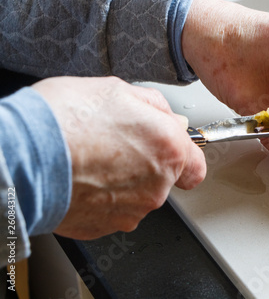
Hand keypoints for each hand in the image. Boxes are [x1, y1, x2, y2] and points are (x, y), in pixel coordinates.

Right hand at [33, 77, 205, 238]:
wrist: (23, 156)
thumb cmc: (65, 120)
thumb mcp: (117, 91)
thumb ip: (155, 107)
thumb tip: (169, 118)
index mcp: (168, 150)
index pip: (196, 166)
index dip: (184, 156)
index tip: (171, 151)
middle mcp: (156, 186)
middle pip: (163, 178)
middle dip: (146, 162)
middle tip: (115, 143)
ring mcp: (130, 211)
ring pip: (137, 195)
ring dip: (122, 180)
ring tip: (92, 158)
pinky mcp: (104, 226)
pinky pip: (111, 210)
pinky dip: (101, 197)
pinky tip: (82, 177)